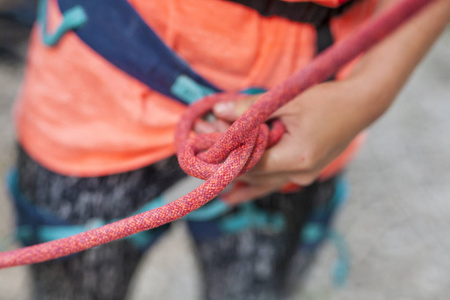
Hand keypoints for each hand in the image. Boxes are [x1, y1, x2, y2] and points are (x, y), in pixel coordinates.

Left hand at [202, 80, 373, 204]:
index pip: (249, 163)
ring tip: (215, 174)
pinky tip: (236, 195)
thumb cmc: (327, 100)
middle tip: (203, 147)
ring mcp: (304, 176)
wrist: (361, 105)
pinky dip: (255, 183)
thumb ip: (250, 110)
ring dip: (240, 173)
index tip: (203, 142)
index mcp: (297, 158)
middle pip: (253, 175)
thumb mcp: (286, 101)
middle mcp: (301, 174)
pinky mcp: (305, 172)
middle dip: (228, 161)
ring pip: (262, 181)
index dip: (225, 154)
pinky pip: (274, 181)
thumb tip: (217, 112)